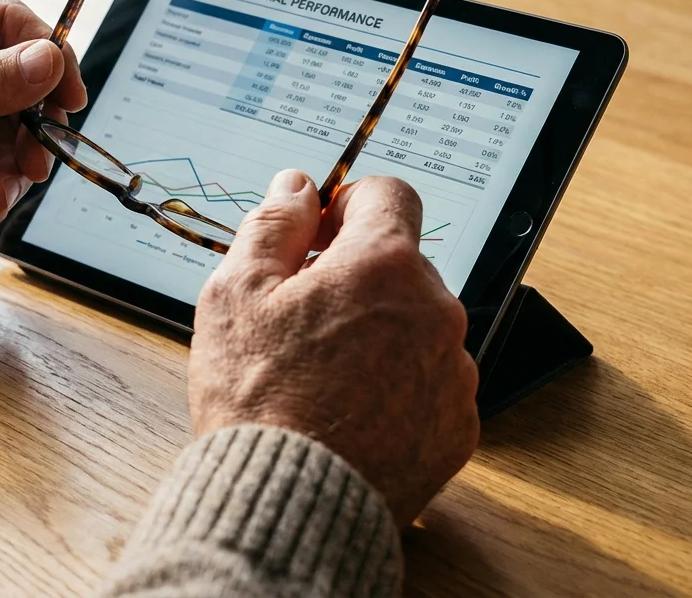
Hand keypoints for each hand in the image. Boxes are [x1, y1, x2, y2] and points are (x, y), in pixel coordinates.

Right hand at [189, 171, 477, 528]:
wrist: (292, 505)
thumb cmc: (257, 400)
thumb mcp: (235, 294)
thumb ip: (272, 226)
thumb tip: (296, 186)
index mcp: (383, 266)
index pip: (389, 195)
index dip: (347, 205)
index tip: (318, 235)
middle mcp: (436, 311)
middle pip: (401, 266)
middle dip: (355, 279)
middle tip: (299, 318)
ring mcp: (453, 373)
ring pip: (417, 327)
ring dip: (378, 334)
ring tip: (320, 378)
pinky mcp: (457, 428)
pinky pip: (428, 386)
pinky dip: (395, 389)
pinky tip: (347, 414)